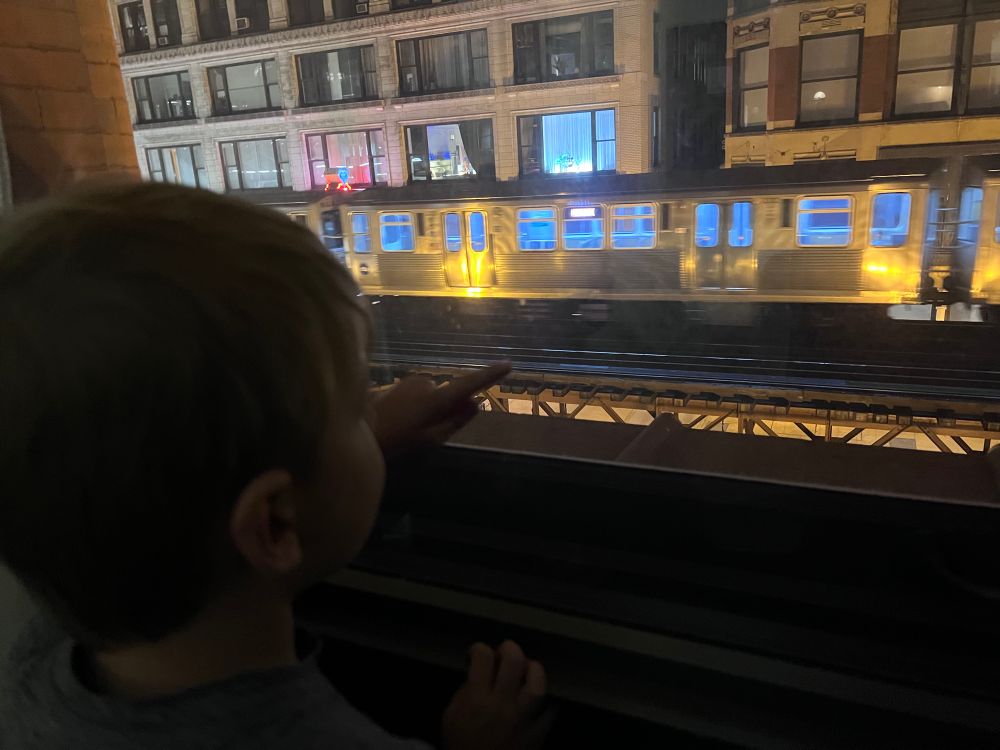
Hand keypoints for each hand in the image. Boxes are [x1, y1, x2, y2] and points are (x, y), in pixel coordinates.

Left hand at [370, 362, 510, 458]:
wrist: (357, 431)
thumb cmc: (396, 441)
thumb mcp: (430, 439)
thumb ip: (455, 421)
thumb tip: (475, 403)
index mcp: (436, 398)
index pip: (470, 384)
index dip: (490, 375)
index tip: (508, 364)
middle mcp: (426, 383)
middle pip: (450, 395)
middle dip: (449, 409)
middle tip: (430, 433)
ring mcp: (411, 381)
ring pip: (434, 395)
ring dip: (431, 409)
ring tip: (410, 430)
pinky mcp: (400, 383)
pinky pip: (420, 394)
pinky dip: (419, 406)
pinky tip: (401, 422)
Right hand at [442, 641, 551, 749]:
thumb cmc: (460, 747)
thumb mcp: (450, 717)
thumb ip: (464, 691)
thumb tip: (478, 672)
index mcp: (477, 699)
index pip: (483, 657)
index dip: (479, 649)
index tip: (477, 653)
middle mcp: (502, 705)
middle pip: (515, 661)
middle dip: (509, 649)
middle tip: (504, 652)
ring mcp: (523, 720)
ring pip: (538, 684)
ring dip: (533, 670)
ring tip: (526, 669)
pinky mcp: (537, 734)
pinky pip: (548, 711)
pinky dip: (544, 702)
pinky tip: (534, 700)